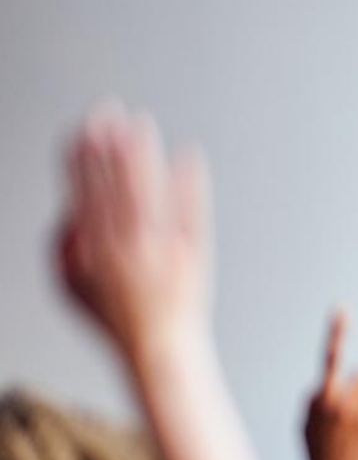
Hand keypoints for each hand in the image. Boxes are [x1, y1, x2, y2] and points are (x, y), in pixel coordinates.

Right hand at [56, 101, 211, 359]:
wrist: (160, 348)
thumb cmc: (114, 319)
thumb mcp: (70, 286)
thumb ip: (62, 245)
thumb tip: (69, 207)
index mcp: (94, 254)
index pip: (84, 197)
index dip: (81, 161)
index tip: (81, 129)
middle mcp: (126, 249)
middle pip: (114, 189)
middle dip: (107, 148)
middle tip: (106, 111)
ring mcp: (162, 252)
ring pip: (149, 196)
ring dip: (142, 158)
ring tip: (140, 123)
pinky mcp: (193, 254)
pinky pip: (191, 213)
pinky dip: (189, 185)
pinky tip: (188, 155)